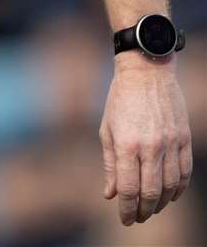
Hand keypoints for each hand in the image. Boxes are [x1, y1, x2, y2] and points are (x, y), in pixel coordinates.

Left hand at [100, 55, 192, 223]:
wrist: (146, 73)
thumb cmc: (120, 101)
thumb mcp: (107, 130)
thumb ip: (110, 164)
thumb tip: (109, 194)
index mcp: (127, 144)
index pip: (128, 188)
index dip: (127, 208)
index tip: (125, 219)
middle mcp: (151, 147)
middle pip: (151, 191)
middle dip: (144, 210)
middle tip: (138, 219)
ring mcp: (171, 143)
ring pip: (171, 185)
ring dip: (162, 203)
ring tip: (153, 209)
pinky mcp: (184, 139)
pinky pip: (185, 171)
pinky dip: (179, 188)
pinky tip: (171, 195)